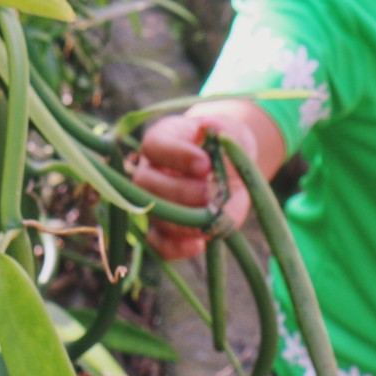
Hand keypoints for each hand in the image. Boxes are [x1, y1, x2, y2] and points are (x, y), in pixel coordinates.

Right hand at [128, 108, 257, 260]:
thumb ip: (223, 130)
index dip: (176, 155)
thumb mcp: (231, 132)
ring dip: (179, 221)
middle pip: (145, 183)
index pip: (154, 146)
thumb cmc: (226, 144)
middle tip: (209, 194)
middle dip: (178, 191)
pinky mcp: (166, 227)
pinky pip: (158, 242)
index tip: (204, 163)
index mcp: (162, 140)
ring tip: (209, 220)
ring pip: (151, 213)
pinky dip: (175, 248)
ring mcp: (155, 200)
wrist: (231, 169)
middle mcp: (150, 169)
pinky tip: (200, 244)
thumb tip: (212, 127)